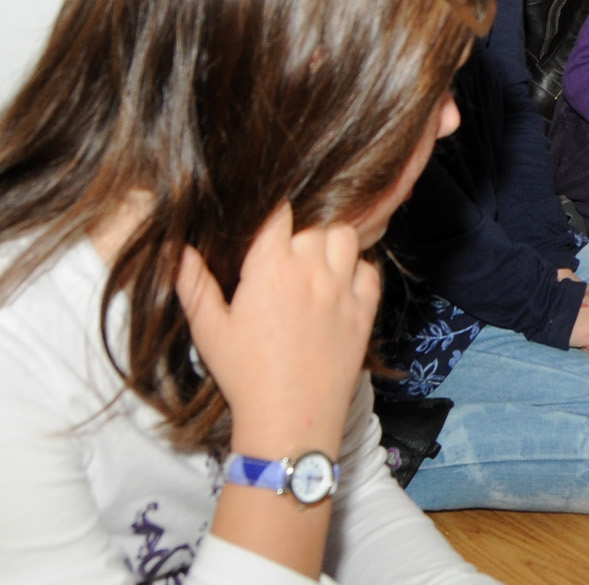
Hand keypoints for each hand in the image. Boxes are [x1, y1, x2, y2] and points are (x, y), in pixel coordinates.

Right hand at [178, 206, 375, 464]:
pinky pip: (370, 269)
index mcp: (271, 268)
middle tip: (286, 248)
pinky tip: (339, 283)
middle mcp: (312, 270)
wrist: (290, 418)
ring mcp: (343, 288)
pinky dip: (357, 269)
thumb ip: (193, 285)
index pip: (279, 213)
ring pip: (347, 237)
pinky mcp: (365, 309)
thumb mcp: (210, 330)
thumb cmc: (244, 375)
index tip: (267, 220)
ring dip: (331, 242)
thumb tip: (179, 249)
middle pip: (315, 222)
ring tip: (313, 261)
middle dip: (301, 227)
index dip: (273, 211)